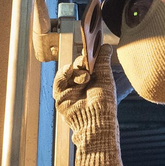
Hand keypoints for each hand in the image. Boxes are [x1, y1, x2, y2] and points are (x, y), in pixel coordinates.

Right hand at [53, 44, 122, 165]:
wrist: (96, 120)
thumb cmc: (105, 102)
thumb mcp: (105, 78)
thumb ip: (103, 61)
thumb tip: (106, 46)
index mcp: (94, 81)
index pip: (88, 64)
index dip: (88, 55)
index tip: (90, 47)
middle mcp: (81, 85)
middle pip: (77, 66)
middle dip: (82, 62)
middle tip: (88, 63)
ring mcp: (71, 91)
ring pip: (68, 72)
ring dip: (76, 70)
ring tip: (85, 75)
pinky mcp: (61, 97)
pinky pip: (58, 82)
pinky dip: (63, 74)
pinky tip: (69, 70)